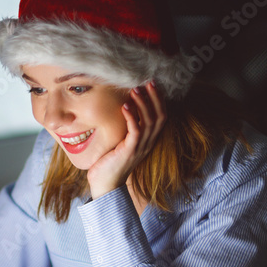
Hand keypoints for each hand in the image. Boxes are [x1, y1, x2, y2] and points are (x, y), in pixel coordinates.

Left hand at [87, 81, 167, 199]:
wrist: (105, 184)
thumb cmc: (110, 162)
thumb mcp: (121, 141)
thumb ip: (126, 128)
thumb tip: (122, 108)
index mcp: (148, 140)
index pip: (161, 116)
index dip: (159, 100)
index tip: (153, 85)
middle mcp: (148, 143)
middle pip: (159, 116)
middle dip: (155, 97)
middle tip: (148, 82)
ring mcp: (140, 147)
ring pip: (149, 122)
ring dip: (143, 104)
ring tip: (135, 90)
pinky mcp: (130, 151)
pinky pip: (135, 132)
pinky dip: (132, 117)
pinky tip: (126, 106)